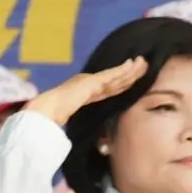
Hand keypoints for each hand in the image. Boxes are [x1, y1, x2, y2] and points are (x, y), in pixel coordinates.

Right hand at [27, 55, 147, 128]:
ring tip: (143, 62)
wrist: (46, 108)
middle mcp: (90, 82)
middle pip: (116, 78)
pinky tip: (132, 64)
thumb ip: (76, 116)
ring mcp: (91, 80)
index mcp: (86, 90)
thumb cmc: (54, 113)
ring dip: (131, 69)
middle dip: (132, 72)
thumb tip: (72, 130)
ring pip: (117, 75)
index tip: (134, 75)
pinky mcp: (92, 81)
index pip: (110, 86)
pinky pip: (111, 74)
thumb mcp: (70, 115)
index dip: (123, 80)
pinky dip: (122, 69)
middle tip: (144, 64)